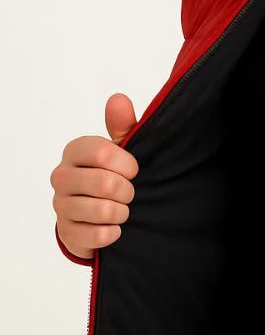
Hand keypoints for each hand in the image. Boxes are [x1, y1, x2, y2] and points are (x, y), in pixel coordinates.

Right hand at [51, 93, 139, 258]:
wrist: (99, 214)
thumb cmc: (112, 175)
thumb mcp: (122, 150)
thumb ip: (123, 126)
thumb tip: (118, 99)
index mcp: (75, 151)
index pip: (103, 153)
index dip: (127, 165)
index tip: (133, 170)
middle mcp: (62, 176)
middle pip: (106, 184)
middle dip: (127, 191)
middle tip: (129, 193)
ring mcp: (61, 205)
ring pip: (104, 210)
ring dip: (122, 212)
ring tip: (122, 209)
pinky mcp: (67, 232)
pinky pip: (99, 235)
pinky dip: (113, 232)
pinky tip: (113, 227)